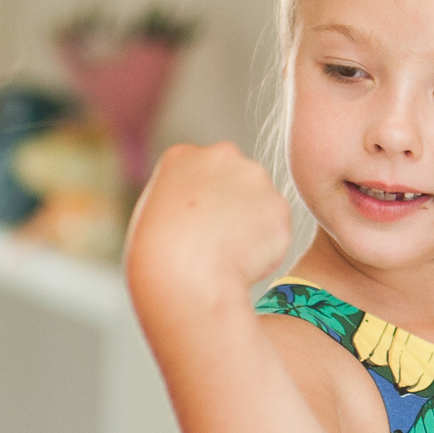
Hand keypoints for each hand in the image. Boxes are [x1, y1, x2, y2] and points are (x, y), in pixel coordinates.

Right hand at [124, 143, 293, 305]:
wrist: (186, 277)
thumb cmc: (159, 254)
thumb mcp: (153, 212)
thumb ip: (182, 198)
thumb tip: (206, 210)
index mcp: (183, 156)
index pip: (203, 173)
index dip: (202, 204)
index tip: (196, 226)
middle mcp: (223, 155)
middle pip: (236, 180)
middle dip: (232, 206)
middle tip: (217, 240)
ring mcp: (255, 177)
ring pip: (259, 204)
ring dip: (251, 225)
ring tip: (227, 254)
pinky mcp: (279, 206)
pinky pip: (275, 229)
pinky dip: (265, 247)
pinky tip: (244, 261)